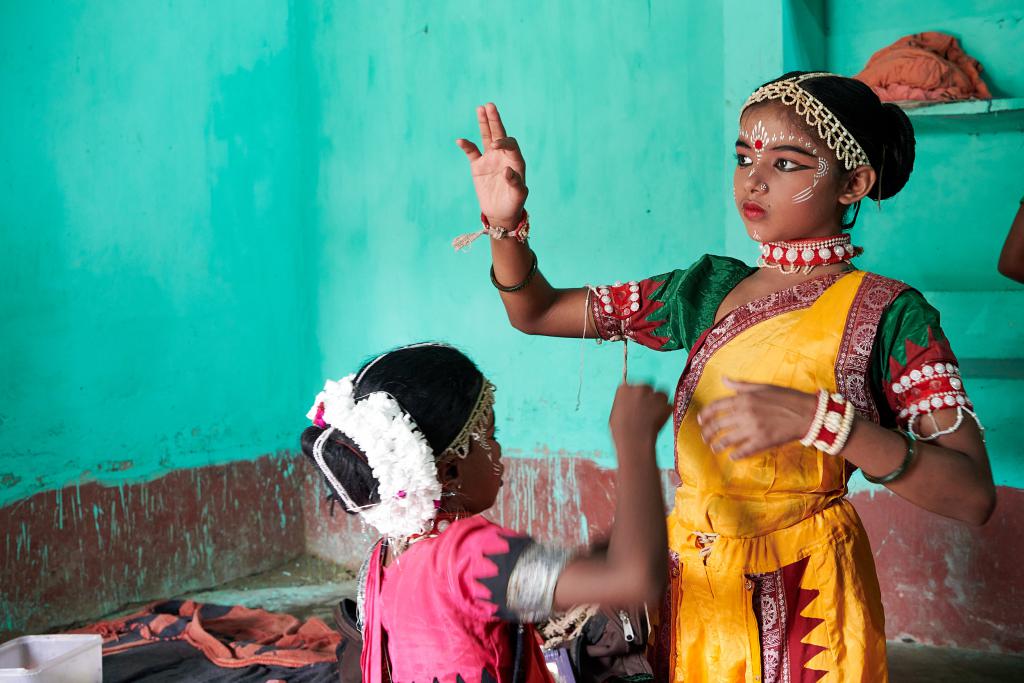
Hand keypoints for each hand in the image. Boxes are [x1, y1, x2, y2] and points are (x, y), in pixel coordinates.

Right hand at [455, 103, 527, 226]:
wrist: (500, 214)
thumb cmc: (514, 204)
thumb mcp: (518, 195)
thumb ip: (515, 183)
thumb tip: (507, 171)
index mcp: (515, 161)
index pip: (510, 144)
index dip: (503, 142)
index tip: (494, 146)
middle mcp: (503, 156)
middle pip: (499, 134)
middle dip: (495, 120)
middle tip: (490, 106)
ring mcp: (490, 160)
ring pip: (487, 137)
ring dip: (484, 124)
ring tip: (480, 108)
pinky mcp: (478, 166)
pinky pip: (471, 153)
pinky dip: (466, 146)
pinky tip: (460, 140)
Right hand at [609, 382, 672, 450]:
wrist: (634, 440)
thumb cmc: (621, 430)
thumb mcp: (615, 413)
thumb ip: (624, 402)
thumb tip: (628, 401)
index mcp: (625, 389)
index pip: (633, 386)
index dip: (636, 396)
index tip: (637, 404)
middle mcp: (640, 387)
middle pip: (647, 387)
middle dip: (648, 397)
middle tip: (647, 411)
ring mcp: (654, 394)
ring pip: (660, 394)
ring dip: (658, 402)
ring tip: (653, 417)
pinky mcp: (666, 403)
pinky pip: (668, 405)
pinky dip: (666, 411)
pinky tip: (658, 421)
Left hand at [697, 378, 817, 459]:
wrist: (808, 413)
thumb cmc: (786, 398)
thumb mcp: (762, 387)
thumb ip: (740, 386)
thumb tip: (723, 379)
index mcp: (744, 399)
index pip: (716, 407)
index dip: (705, 415)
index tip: (700, 421)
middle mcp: (745, 414)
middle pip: (717, 425)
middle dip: (707, 432)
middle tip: (705, 437)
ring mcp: (753, 429)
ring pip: (727, 440)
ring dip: (717, 445)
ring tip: (714, 448)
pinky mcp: (762, 442)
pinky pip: (743, 451)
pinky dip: (735, 455)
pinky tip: (732, 457)